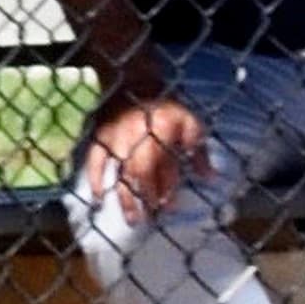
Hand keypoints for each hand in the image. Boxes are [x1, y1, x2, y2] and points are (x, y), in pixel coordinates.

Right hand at [81, 91, 208, 221]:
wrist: (135, 84)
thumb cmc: (167, 110)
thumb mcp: (190, 125)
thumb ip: (199, 152)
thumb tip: (210, 178)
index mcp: (161, 130)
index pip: (164, 165)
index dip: (166, 187)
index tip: (170, 207)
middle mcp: (136, 136)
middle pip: (140, 173)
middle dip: (145, 198)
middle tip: (149, 219)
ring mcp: (116, 137)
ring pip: (119, 171)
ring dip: (125, 197)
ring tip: (132, 219)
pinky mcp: (100, 137)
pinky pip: (94, 160)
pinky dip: (95, 179)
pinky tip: (99, 197)